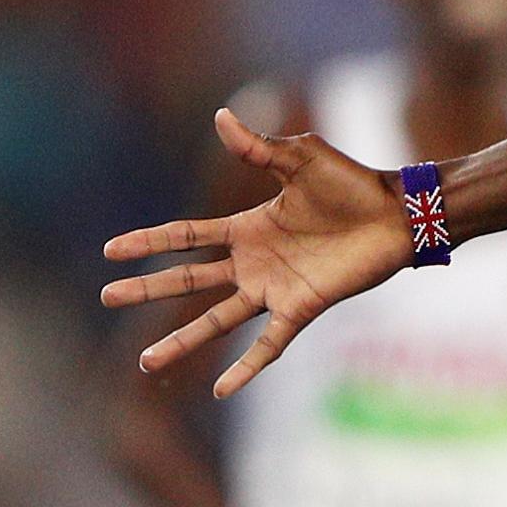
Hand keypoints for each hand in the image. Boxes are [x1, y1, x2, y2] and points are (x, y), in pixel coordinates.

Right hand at [101, 109, 411, 396]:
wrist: (399, 213)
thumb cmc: (354, 183)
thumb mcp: (300, 159)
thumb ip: (259, 148)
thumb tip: (220, 116)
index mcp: (248, 227)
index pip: (186, 237)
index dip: (149, 242)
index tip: (110, 251)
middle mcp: (254, 261)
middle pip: (189, 279)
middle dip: (148, 290)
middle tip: (107, 297)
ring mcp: (275, 288)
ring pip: (217, 320)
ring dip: (182, 341)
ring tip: (145, 363)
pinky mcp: (302, 307)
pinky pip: (268, 345)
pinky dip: (245, 368)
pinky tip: (221, 390)